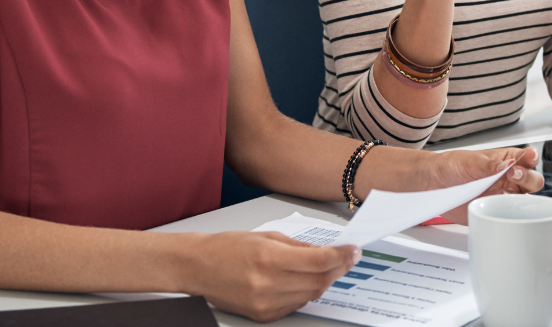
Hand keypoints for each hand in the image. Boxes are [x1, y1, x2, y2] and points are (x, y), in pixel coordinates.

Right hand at [188, 231, 360, 321]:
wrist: (198, 268)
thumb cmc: (227, 248)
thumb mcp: (267, 237)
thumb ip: (299, 246)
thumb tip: (326, 252)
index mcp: (268, 258)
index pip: (318, 261)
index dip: (341, 256)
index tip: (353, 251)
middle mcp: (267, 283)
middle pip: (319, 281)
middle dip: (338, 269)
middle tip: (347, 259)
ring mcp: (265, 303)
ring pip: (310, 295)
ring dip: (324, 281)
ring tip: (328, 268)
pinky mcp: (263, 315)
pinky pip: (296, 304)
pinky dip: (306, 292)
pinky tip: (305, 281)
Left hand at [427, 145, 544, 223]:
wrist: (432, 184)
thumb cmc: (451, 166)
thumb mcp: (469, 161)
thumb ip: (488, 165)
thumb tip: (506, 165)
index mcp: (505, 161)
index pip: (527, 158)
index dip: (530, 158)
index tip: (527, 158)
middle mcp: (507, 179)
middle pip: (533, 181)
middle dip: (528, 178)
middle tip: (512, 174)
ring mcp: (501, 197)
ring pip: (524, 201)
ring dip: (522, 199)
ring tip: (507, 195)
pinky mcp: (493, 212)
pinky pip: (508, 218)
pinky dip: (509, 217)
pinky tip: (501, 211)